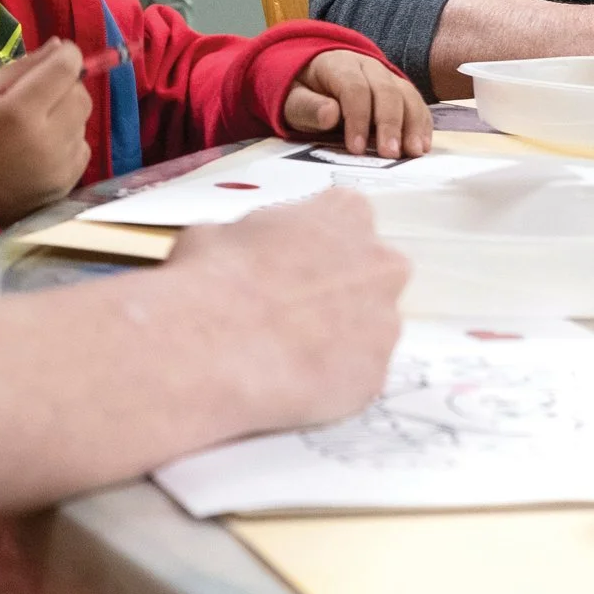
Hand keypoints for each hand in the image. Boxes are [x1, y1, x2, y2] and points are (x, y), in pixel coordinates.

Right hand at [0, 40, 91, 223]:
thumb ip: (23, 66)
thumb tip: (59, 46)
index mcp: (20, 111)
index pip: (66, 68)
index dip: (67, 55)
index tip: (58, 55)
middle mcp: (46, 140)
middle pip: (80, 96)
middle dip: (66, 86)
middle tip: (41, 94)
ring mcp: (58, 167)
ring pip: (83, 123)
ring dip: (67, 115)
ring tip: (37, 125)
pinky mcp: (64, 186)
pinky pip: (82, 150)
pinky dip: (68, 142)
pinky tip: (42, 147)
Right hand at [165, 191, 405, 430]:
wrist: (210, 345)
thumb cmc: (212, 281)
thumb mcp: (220, 231)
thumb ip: (254, 239)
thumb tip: (239, 253)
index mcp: (345, 214)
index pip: (349, 219)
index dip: (317, 247)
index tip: (295, 262)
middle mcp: (378, 264)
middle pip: (371, 274)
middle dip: (339, 291)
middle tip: (293, 309)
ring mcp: (383, 322)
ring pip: (367, 330)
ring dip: (336, 339)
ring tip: (283, 352)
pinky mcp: (374, 375)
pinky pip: (356, 376)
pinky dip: (330, 380)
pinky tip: (290, 380)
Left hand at [283, 50, 431, 157]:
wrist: (314, 78)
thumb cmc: (304, 93)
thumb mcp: (293, 101)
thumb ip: (308, 107)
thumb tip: (329, 114)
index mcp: (337, 64)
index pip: (353, 88)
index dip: (357, 117)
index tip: (355, 148)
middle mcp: (367, 66)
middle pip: (386, 90)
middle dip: (389, 123)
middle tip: (389, 153)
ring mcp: (386, 75)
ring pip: (406, 94)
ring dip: (412, 124)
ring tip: (413, 152)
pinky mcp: (399, 89)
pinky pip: (415, 102)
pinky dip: (422, 123)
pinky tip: (422, 145)